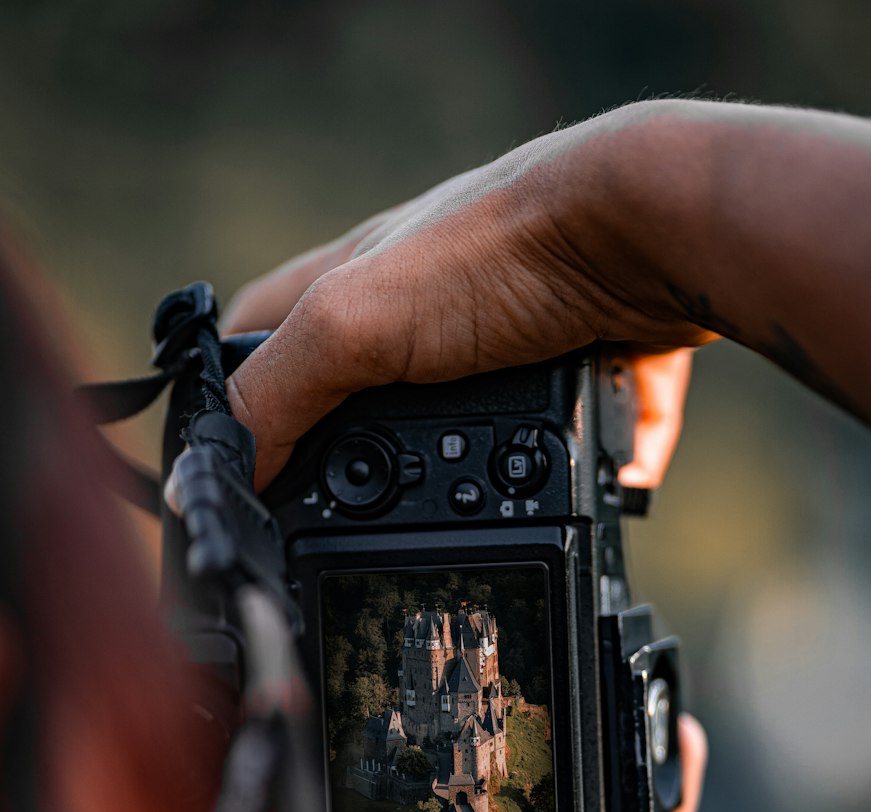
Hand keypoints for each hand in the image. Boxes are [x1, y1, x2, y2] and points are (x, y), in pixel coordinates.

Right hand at [221, 105, 710, 487]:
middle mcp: (432, 305)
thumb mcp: (355, 324)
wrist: (645, 232)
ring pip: (480, 426)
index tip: (239, 469)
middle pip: (373, 393)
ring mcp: (516, 334)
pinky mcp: (594, 359)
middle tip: (368, 520)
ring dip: (483, 477)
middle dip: (374, 462)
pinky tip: (596, 495)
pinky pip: (585, 433)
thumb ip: (282, 393)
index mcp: (358, 283)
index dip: (243, 397)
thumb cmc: (500, 249)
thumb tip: (225, 473)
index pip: (267, 337)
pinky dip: (592, 466)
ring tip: (486, 520)